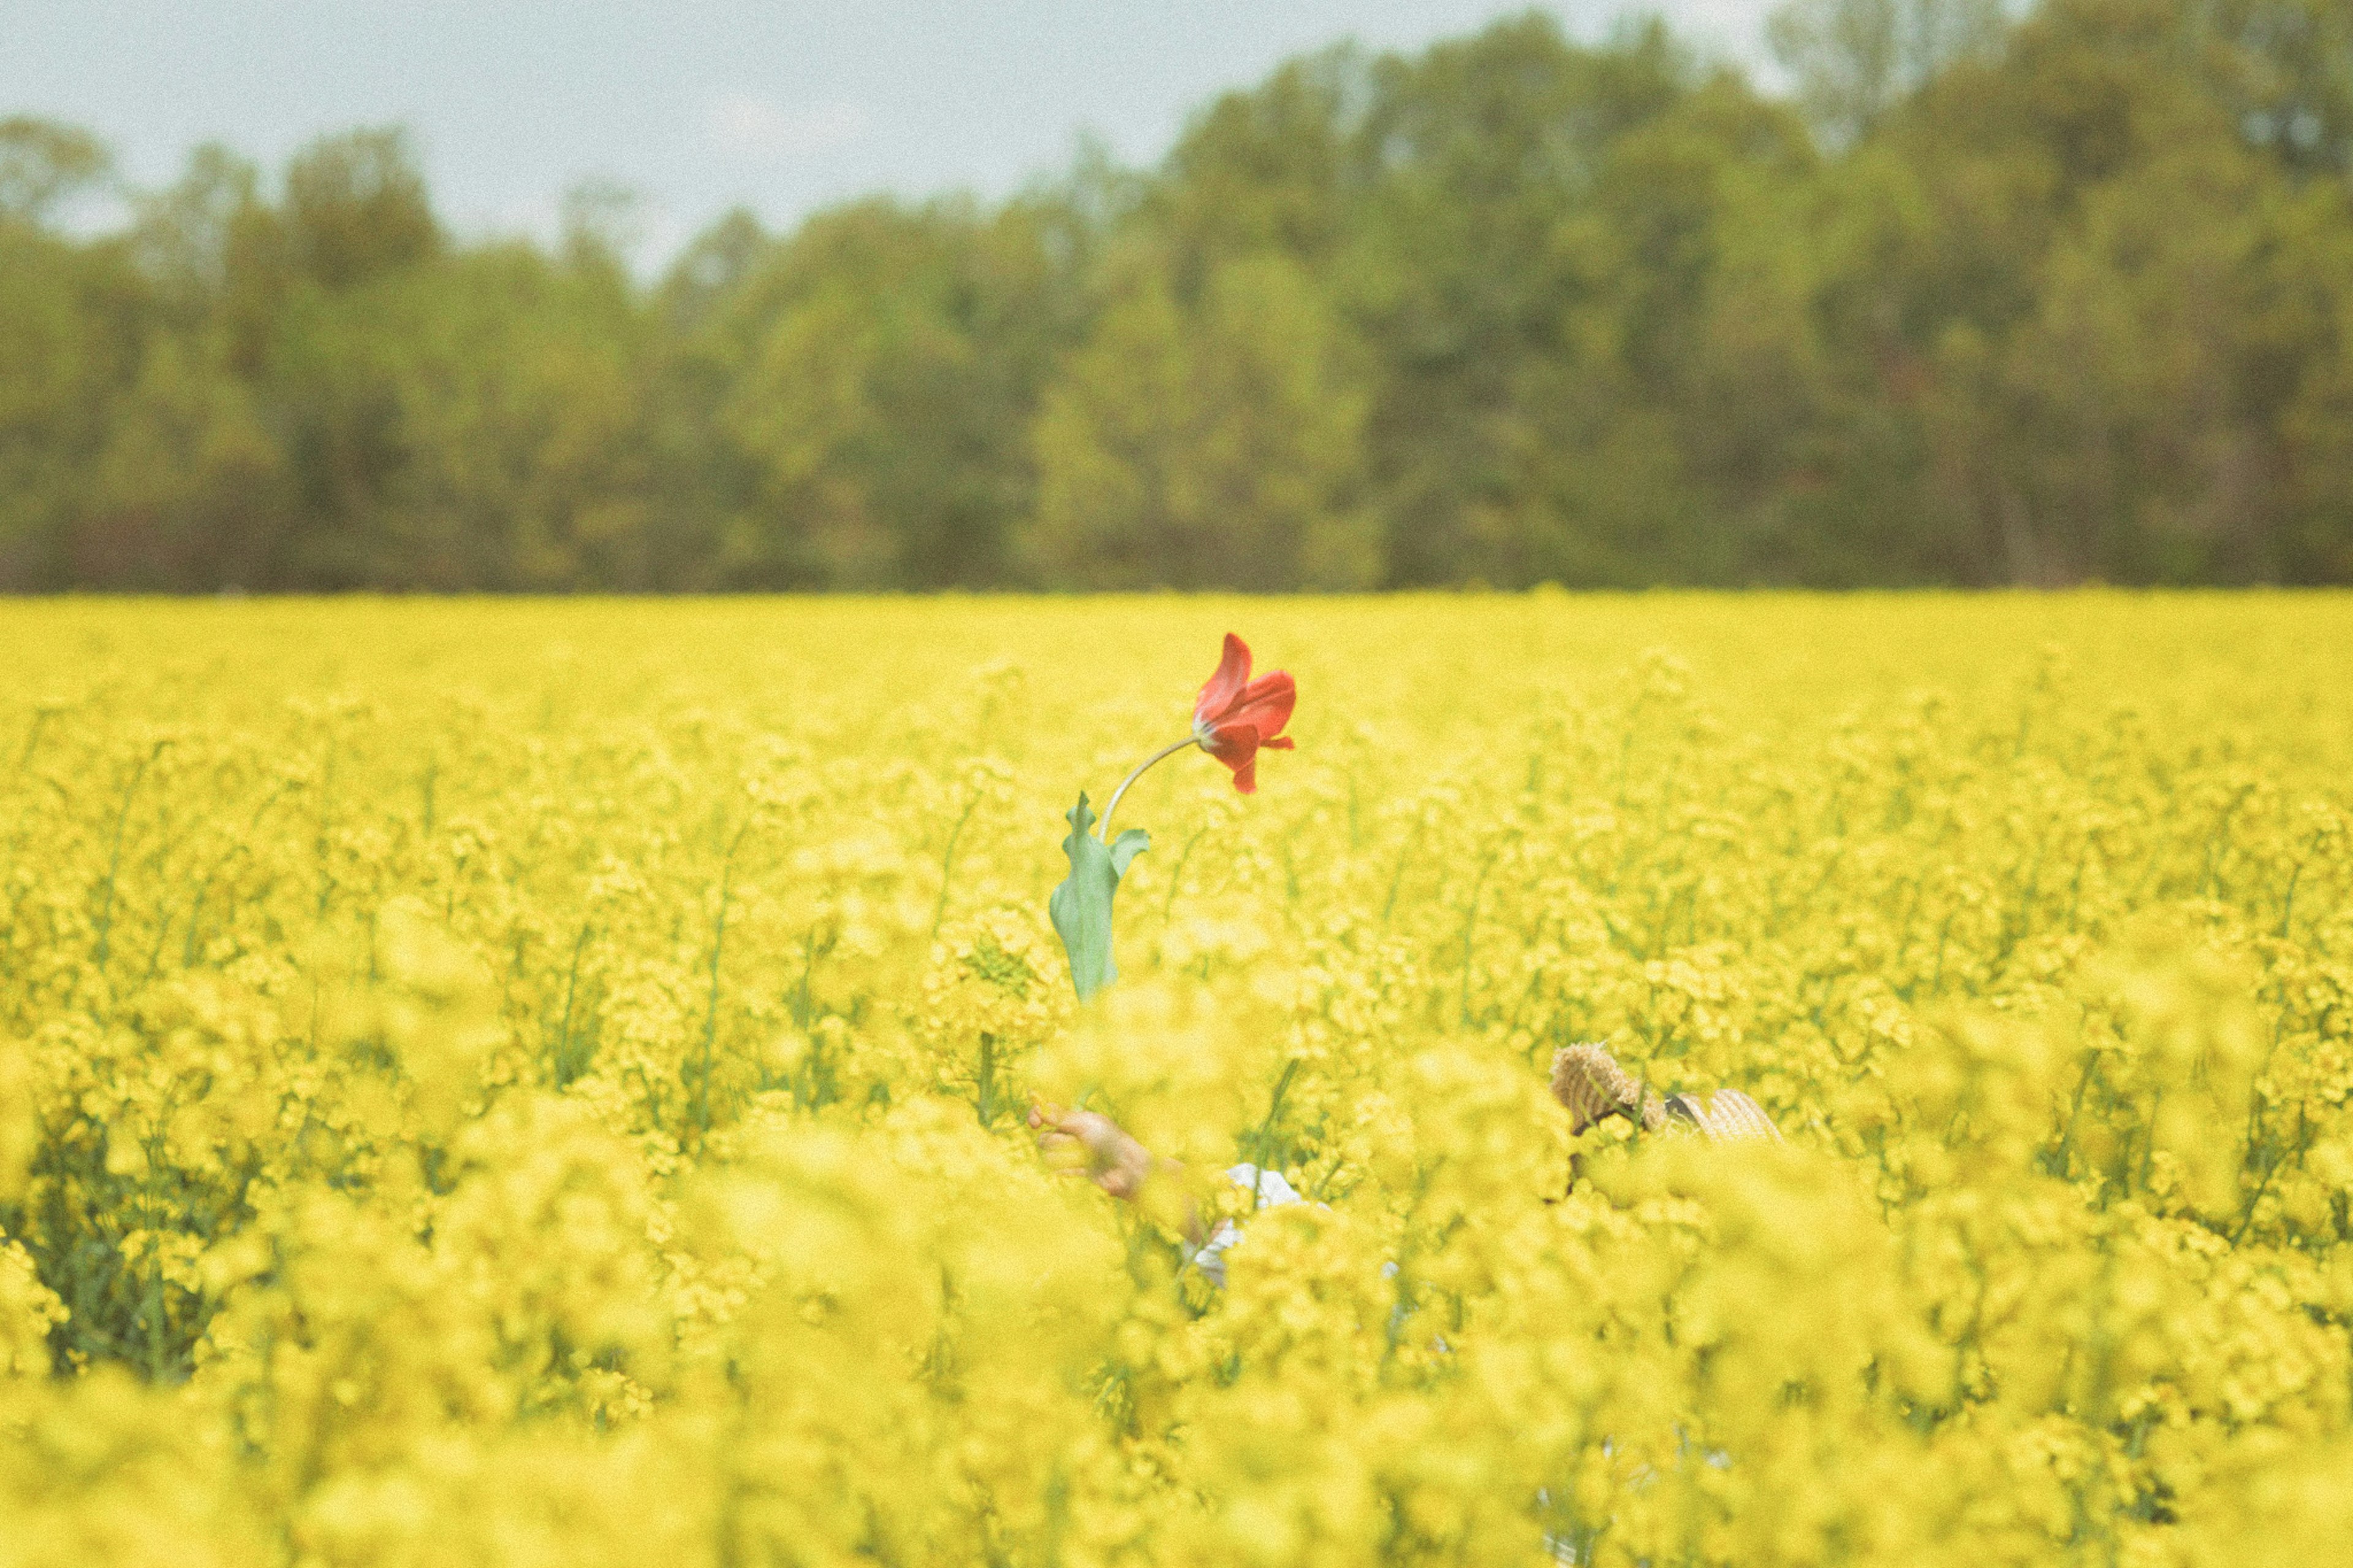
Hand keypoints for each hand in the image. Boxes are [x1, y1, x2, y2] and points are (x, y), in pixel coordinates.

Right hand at [1029, 1102, 1152, 1200]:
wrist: (1126, 1166)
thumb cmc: (1110, 1139)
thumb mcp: (1087, 1124)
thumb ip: (1063, 1118)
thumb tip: (1040, 1109)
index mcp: (1073, 1119)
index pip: (1045, 1114)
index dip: (1035, 1116)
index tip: (1035, 1123)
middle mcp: (1069, 1135)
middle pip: (1045, 1139)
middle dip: (1058, 1142)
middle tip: (1075, 1143)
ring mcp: (1071, 1154)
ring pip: (1050, 1157)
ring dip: (1065, 1157)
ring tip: (1083, 1158)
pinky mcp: (1075, 1170)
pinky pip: (1059, 1170)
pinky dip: (1067, 1169)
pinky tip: (1081, 1168)